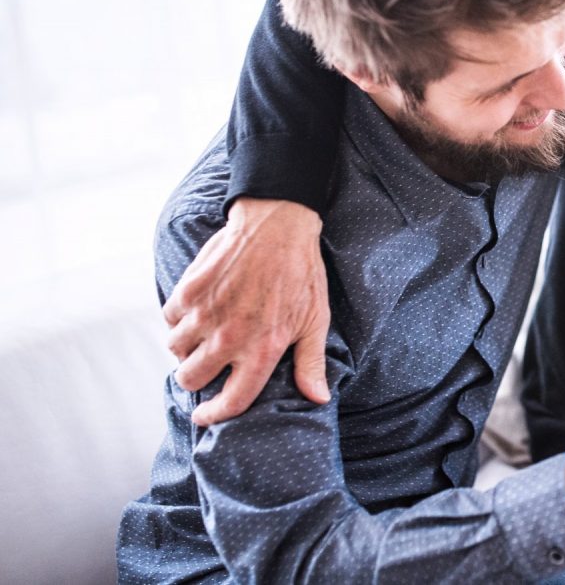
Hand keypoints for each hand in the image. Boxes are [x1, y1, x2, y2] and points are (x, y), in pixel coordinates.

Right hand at [163, 197, 329, 425]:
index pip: (231, 401)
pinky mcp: (189, 292)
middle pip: (191, 378)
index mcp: (262, 350)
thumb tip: (318, 398)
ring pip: (176, 350)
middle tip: (205, 366)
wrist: (277, 225)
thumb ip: (311, 362)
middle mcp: (229, 338)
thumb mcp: (316, 319)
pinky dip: (179, 319)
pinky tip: (197, 311)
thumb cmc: (302, 273)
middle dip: (195, 377)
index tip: (205, 416)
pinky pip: (170, 319)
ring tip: (202, 336)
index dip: (215, 415)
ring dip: (185, 348)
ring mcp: (205, 314)